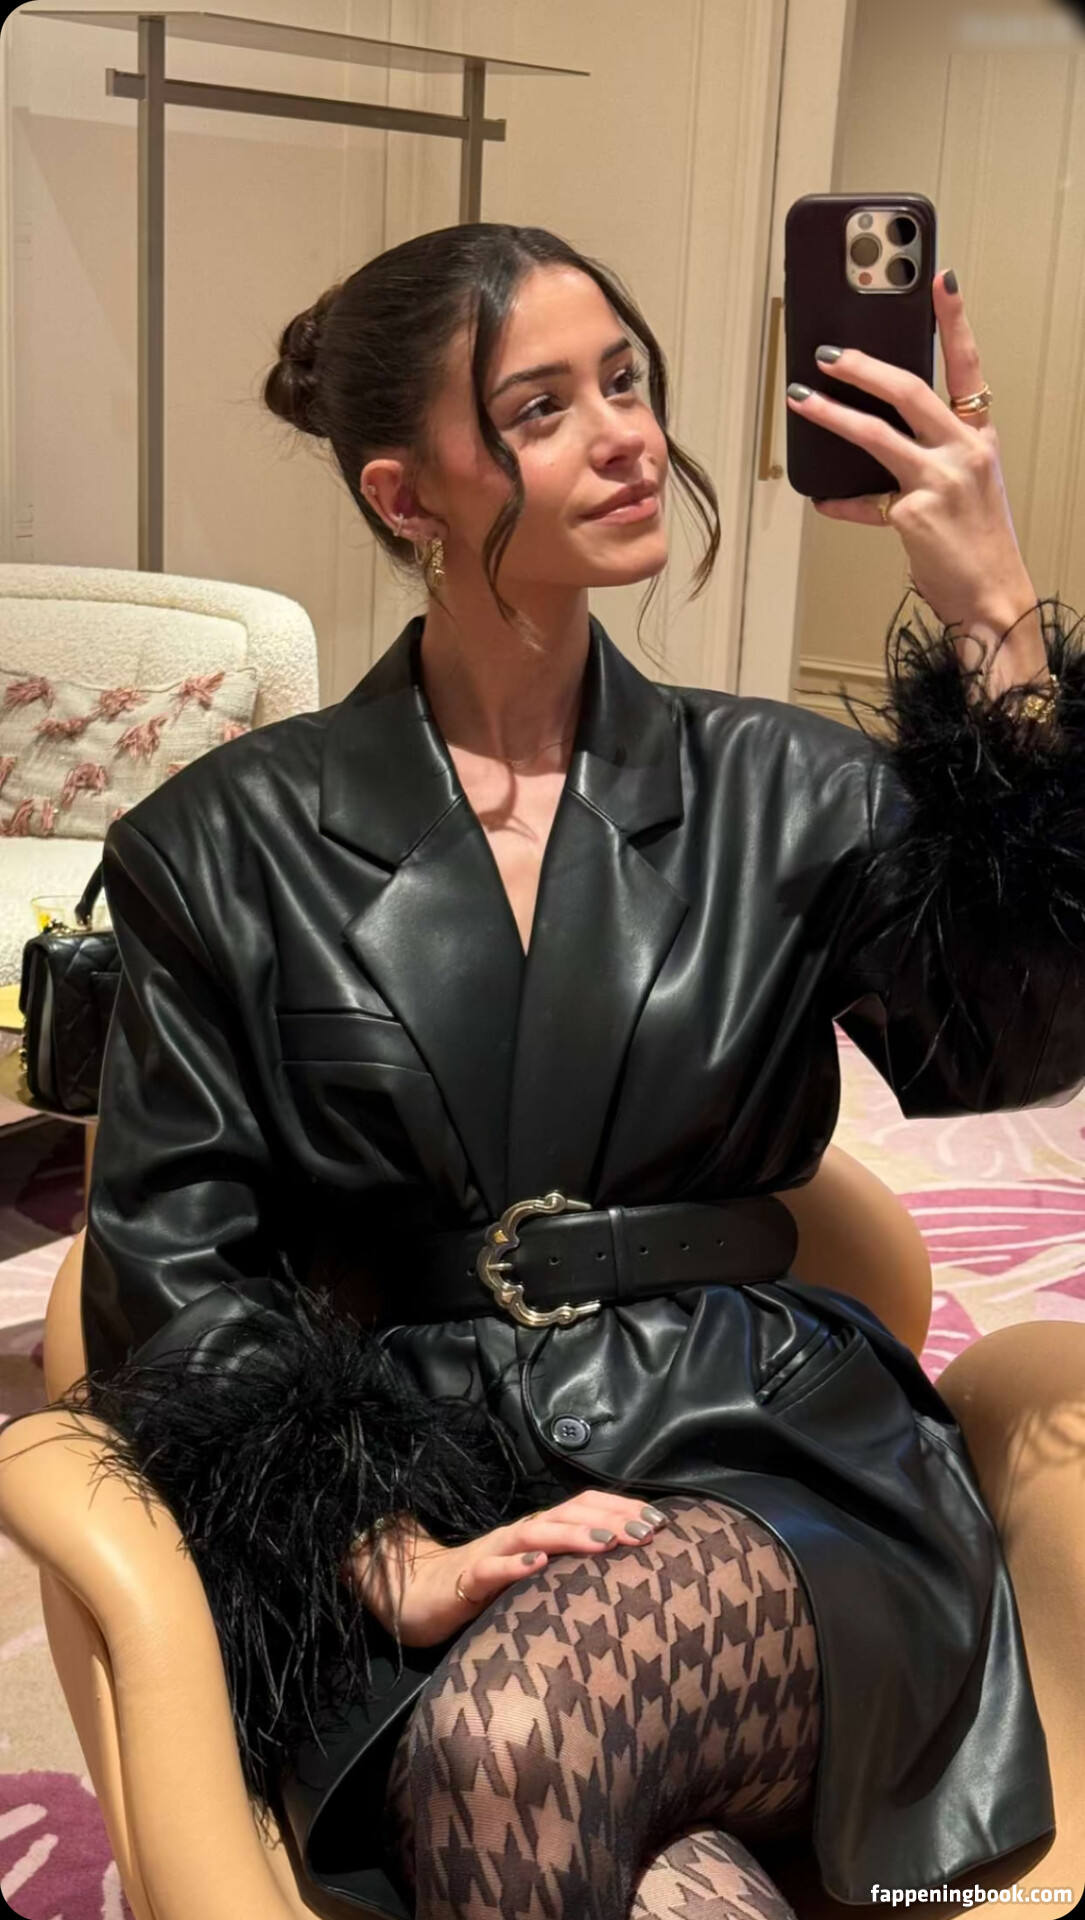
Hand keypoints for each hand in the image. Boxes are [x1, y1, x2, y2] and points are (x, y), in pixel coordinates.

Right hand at [345, 1490, 668, 1648]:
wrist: (418, 1597)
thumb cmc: (484, 1591)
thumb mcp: (534, 1578)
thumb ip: (568, 1570)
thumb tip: (624, 1573)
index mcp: (539, 1533)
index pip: (585, 1508)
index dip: (622, 1509)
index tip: (661, 1524)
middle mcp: (520, 1536)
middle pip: (569, 1514)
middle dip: (611, 1519)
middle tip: (649, 1533)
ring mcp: (493, 1554)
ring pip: (536, 1534)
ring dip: (574, 1535)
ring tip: (608, 1544)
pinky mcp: (467, 1581)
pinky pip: (491, 1570)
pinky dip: (516, 1566)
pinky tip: (539, 1567)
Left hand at [786, 268, 1037, 647]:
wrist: (993, 596)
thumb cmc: (978, 544)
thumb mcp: (966, 486)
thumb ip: (930, 456)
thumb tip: (877, 444)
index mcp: (978, 438)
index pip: (968, 366)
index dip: (954, 320)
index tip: (940, 280)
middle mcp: (963, 452)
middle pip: (909, 389)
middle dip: (863, 365)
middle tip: (827, 353)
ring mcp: (939, 481)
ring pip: (875, 434)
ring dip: (831, 413)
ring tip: (801, 400)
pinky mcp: (913, 514)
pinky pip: (864, 501)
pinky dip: (840, 501)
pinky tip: (821, 498)